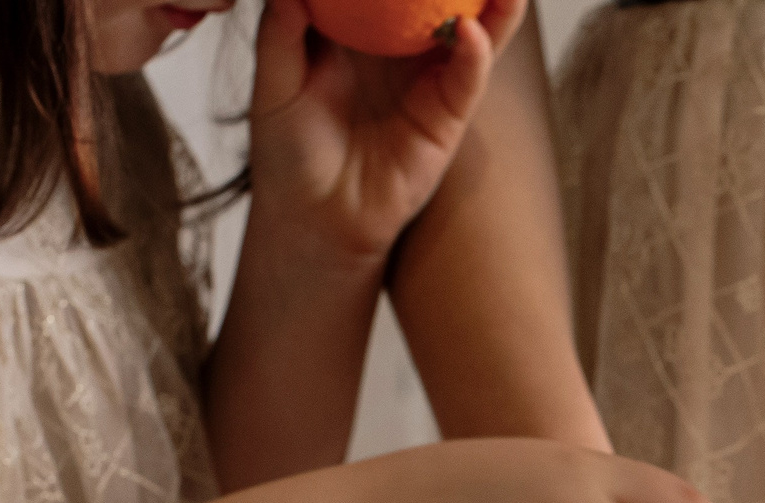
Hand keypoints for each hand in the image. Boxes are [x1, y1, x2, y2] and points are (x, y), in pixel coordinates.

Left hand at [247, 0, 528, 270]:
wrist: (314, 219)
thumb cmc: (289, 151)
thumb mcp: (274, 82)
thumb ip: (282, 31)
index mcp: (357, 30)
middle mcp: (398, 49)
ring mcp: (427, 80)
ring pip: (468, 31)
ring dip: (490, 3)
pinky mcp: (445, 118)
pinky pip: (465, 80)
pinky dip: (474, 55)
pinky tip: (473, 32)